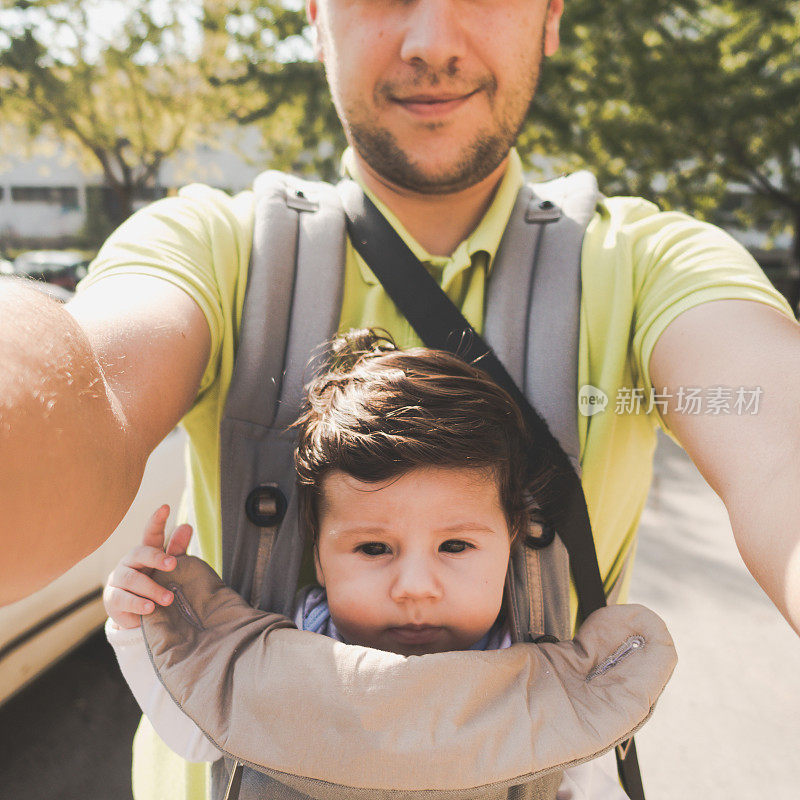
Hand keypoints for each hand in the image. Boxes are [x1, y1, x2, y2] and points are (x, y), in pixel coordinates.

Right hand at [103, 505, 192, 628]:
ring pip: (132, 578)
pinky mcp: (112, 598)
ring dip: (151, 588)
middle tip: (172, 563)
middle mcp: (130, 562)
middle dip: (156, 557)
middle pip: (140, 553)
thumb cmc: (156, 585)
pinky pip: (122, 599)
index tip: (166, 507)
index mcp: (146, 552)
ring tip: (168, 598)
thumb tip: (186, 526)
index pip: (151, 533)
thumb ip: (177, 550)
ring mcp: (118, 579)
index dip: (157, 520)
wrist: (139, 615)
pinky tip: (149, 608)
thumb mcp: (168, 569)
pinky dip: (137, 603)